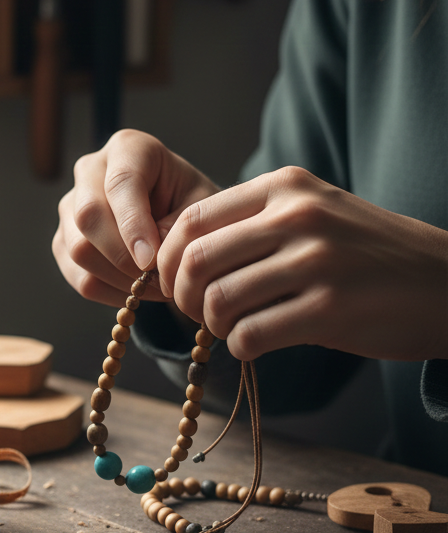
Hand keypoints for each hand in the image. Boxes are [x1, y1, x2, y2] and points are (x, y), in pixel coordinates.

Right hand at [53, 129, 218, 304]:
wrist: (178, 219)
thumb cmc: (193, 207)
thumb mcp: (200, 209)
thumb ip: (176, 227)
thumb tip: (146, 259)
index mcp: (128, 148)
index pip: (120, 184)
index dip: (132, 225)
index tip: (151, 261)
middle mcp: (90, 170)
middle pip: (88, 215)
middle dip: (123, 256)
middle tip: (156, 281)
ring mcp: (70, 206)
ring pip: (78, 249)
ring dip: (118, 278)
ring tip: (153, 288)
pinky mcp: (64, 240)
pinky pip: (78, 276)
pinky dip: (109, 292)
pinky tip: (137, 292)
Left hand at [156, 166, 447, 360]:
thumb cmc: (365, 254)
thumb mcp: (313, 212)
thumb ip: (252, 223)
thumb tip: (175, 256)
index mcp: (285, 187)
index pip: (192, 219)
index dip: (167, 259)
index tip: (174, 283)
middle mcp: (297, 216)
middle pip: (195, 259)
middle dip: (181, 295)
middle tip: (195, 312)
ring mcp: (315, 261)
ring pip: (218, 299)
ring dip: (212, 324)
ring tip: (230, 328)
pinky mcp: (329, 309)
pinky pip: (250, 334)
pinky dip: (239, 346)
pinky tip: (254, 344)